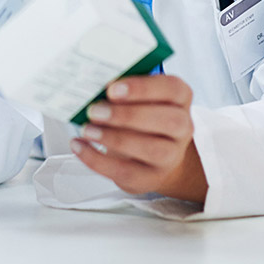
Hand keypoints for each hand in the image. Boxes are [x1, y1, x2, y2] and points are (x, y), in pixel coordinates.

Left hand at [71, 75, 207, 204]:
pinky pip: (127, 172)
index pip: (172, 89)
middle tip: (96, 111)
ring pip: (151, 149)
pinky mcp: (152, 178)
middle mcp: (182, 127)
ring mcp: (171, 156)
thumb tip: (93, 85)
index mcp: (179, 98)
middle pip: (168, 121)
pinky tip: (81, 147)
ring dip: (114, 139)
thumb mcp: (137, 98)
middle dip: (127, 115)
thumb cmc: (142, 118)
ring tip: (88, 130)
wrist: (153, 156)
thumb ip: (122, 89)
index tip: (112, 89)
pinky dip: (98, 160)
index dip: (142, 88)